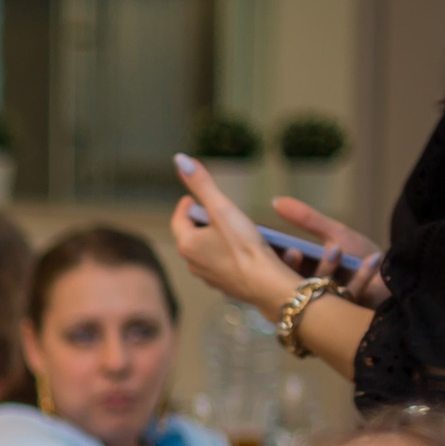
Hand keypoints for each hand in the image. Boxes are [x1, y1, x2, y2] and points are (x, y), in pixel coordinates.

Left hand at [169, 155, 301, 319]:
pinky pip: (221, 265)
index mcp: (188, 244)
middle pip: (191, 236)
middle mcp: (193, 263)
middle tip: (210, 209)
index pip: (178, 220)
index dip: (185, 206)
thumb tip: (180, 160)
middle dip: (200, 221)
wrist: (266, 286)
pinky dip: (226, 254)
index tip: (191, 198)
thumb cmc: (245, 247)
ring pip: (205, 252)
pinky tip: (241, 250)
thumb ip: (203, 185)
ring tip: (226, 228)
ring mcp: (209, 277)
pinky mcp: (226, 286)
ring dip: (213, 239)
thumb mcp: (223, 209)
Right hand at [270, 197, 389, 304]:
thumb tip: (275, 200)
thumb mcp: (334, 234)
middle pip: (289, 287)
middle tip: (294, 251)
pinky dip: (362, 276)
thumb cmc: (361, 256)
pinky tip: (373, 259)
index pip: (277, 271)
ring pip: (317, 293)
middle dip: (292, 268)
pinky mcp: (348, 317)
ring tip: (335, 249)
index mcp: (302, 275)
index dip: (274, 261)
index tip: (276, 247)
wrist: (396, 273)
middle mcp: (310, 295)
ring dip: (326, 269)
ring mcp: (328, 308)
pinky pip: (349, 297)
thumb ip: (307, 220)